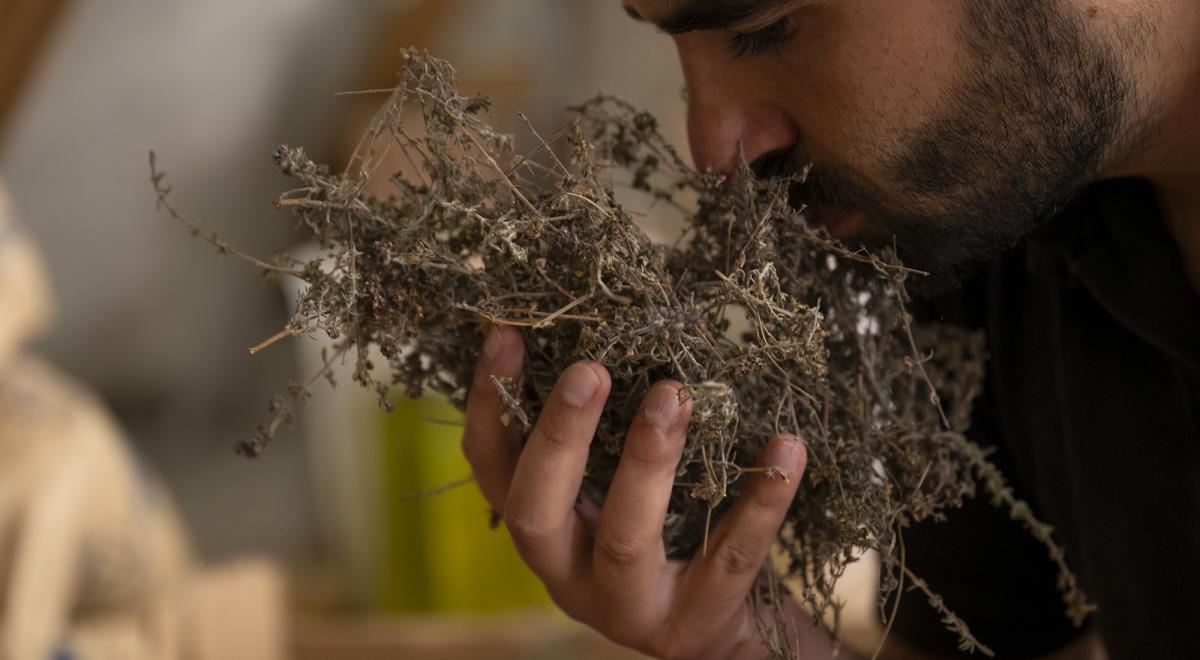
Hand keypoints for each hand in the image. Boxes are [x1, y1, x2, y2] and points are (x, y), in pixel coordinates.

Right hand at [462, 326, 828, 659]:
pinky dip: (761, 500)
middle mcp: (570, 573)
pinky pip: (732, 556)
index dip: (489, 402)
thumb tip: (599, 325)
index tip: (506, 334)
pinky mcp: (699, 617)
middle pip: (537, 511)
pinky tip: (787, 446)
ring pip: (627, 539)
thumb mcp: (610, 490)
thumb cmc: (660, 535)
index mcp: (542, 530)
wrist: (717, 631)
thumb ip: (596, 436)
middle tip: (588, 369)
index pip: (491, 468)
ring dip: (648, 461)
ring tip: (674, 394)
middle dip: (559, 437)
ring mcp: (633, 604)